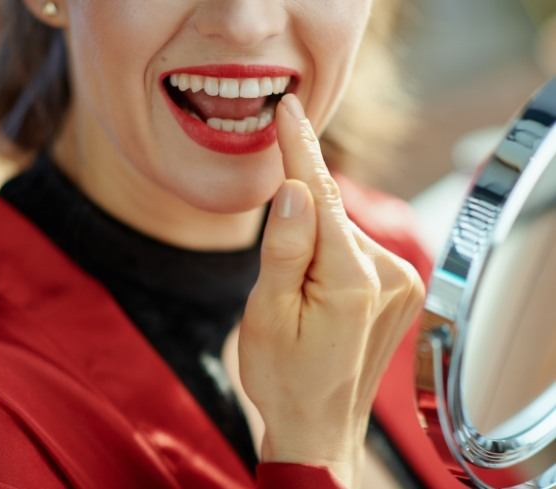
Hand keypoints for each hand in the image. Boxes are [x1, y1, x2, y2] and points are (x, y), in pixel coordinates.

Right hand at [238, 94, 424, 487]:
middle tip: (276, 276)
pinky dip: (330, 255)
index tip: (288, 109)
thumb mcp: (266, 314)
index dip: (299, 150)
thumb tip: (294, 188)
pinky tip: (317, 293)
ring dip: (313, 244)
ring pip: (342, 233)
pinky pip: (355, 251)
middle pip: (331, 215)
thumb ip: (284, 248)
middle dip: (297, 220)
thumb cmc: (284, 376)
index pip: (322, 195)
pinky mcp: (401, 290)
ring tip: (297, 299)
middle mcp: (390, 274)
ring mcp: (402, 283)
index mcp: (351, 280)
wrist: (319, 426)